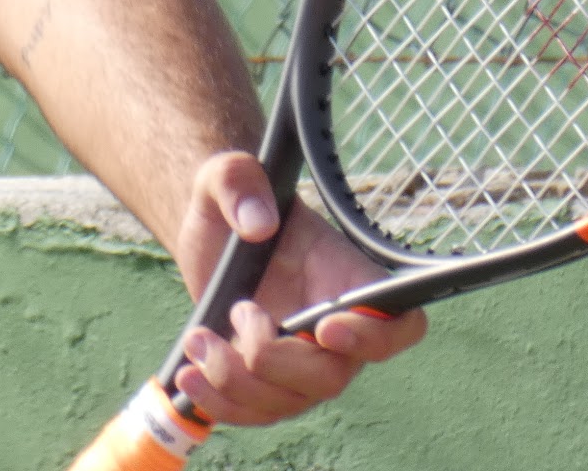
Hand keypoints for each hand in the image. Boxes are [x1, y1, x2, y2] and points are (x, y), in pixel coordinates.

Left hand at [167, 151, 426, 427]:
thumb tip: (257, 223)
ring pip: (288, 402)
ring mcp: (301, 362)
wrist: (207, 231)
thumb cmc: (232, 201)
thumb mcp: (227, 176)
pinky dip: (221, 404)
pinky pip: (256, 412)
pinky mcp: (266, 380)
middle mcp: (335, 330)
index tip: (325, 326)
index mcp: (346, 277)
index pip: (398, 324)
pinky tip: (189, 376)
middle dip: (274, 358)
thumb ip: (239, 183)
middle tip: (238, 310)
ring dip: (235, 382)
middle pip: (330, 376)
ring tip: (197, 340)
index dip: (375, 337)